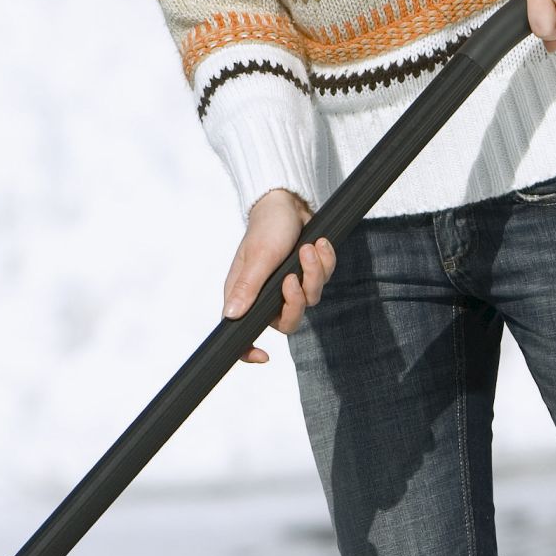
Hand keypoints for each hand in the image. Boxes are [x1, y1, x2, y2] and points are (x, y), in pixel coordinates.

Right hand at [225, 188, 334, 363]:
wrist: (288, 200)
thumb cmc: (267, 226)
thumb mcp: (258, 256)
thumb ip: (248, 287)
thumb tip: (230, 317)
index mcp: (244, 293)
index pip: (242, 331)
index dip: (249, 349)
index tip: (263, 355)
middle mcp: (265, 294)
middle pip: (287, 321)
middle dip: (297, 300)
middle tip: (294, 277)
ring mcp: (287, 286)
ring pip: (309, 300)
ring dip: (314, 273)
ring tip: (309, 249)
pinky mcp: (307, 274)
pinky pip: (323, 282)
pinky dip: (325, 262)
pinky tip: (319, 244)